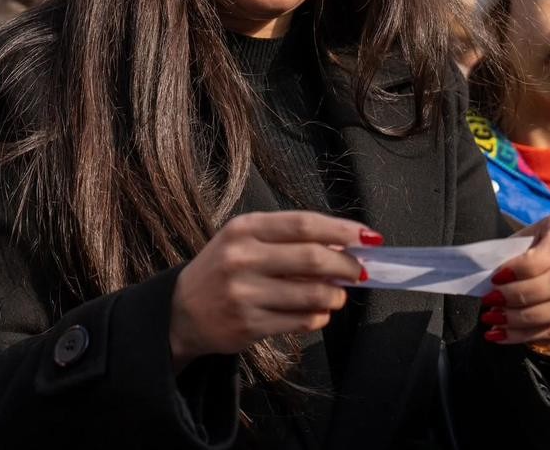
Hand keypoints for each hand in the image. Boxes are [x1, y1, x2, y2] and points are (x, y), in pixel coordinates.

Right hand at [169, 211, 371, 369]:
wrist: (182, 310)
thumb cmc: (223, 268)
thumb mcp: (246, 240)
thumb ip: (288, 238)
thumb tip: (342, 244)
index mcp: (245, 229)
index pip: (304, 224)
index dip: (342, 230)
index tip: (367, 237)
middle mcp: (242, 258)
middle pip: (313, 258)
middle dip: (346, 266)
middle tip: (359, 271)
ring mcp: (244, 294)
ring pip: (312, 295)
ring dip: (335, 296)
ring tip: (337, 294)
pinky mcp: (249, 325)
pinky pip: (301, 321)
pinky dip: (319, 317)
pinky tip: (317, 312)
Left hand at [478, 214, 549, 345]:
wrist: (549, 264)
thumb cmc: (527, 250)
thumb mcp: (516, 244)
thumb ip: (505, 257)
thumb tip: (485, 282)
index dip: (526, 266)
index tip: (497, 277)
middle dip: (521, 295)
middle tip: (491, 300)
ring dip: (524, 318)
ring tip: (494, 319)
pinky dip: (529, 334)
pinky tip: (503, 334)